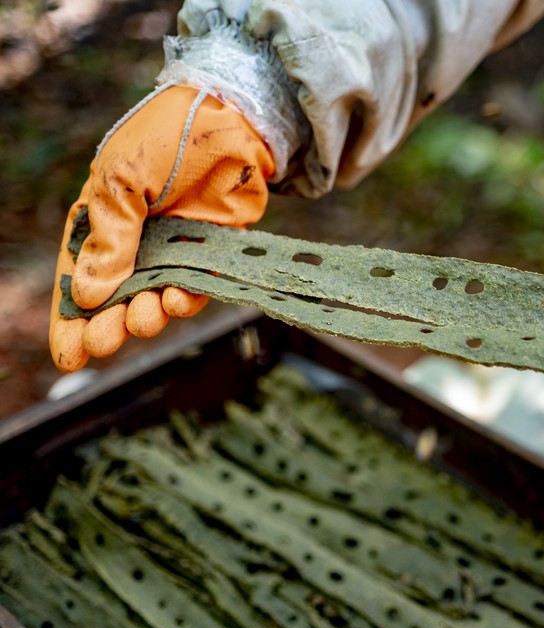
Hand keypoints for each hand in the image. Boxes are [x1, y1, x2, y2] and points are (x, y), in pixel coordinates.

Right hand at [49, 85, 274, 371]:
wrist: (231, 116)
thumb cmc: (167, 136)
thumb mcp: (121, 179)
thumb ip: (109, 236)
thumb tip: (86, 294)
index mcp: (101, 220)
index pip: (78, 278)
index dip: (71, 319)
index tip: (71, 353)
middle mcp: (136, 241)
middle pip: (116, 300)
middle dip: (109, 326)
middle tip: (108, 340)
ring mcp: (176, 248)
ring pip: (155, 299)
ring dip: (147, 316)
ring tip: (145, 317)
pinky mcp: (212, 250)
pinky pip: (196, 286)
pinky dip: (185, 299)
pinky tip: (176, 301)